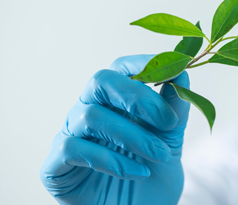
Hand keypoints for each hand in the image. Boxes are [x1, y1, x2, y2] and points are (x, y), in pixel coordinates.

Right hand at [40, 55, 190, 204]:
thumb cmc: (152, 174)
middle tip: (167, 120)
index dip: (144, 64)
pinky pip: (74, 148)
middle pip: (100, 81)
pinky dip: (111, 160)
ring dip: (133, 136)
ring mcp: (70, 135)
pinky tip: (137, 173)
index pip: (122, 68)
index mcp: (115, 100)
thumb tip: (182, 71)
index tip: (174, 71)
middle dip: (137, 96)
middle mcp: (89, 110)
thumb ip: (174, 110)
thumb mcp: (171, 141)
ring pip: (91, 116)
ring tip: (160, 156)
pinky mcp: (55, 164)